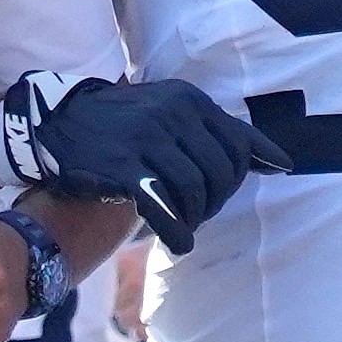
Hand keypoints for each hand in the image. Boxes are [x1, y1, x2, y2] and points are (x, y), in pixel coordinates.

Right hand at [0, 75, 290, 254]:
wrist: (58, 123)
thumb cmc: (125, 124)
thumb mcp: (175, 113)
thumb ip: (226, 135)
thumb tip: (284, 164)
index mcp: (189, 99)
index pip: (238, 148)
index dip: (233, 180)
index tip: (215, 194)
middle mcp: (171, 113)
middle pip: (220, 173)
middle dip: (215, 202)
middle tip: (197, 214)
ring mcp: (146, 138)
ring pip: (195, 191)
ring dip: (196, 218)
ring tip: (184, 225)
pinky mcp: (122, 167)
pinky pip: (164, 207)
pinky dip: (177, 232)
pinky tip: (178, 242)